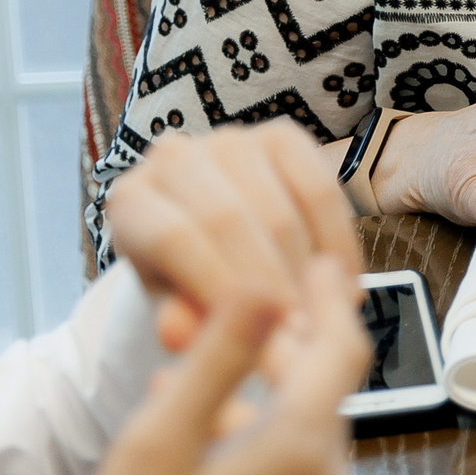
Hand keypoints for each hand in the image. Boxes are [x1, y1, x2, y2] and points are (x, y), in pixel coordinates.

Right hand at [58, 256, 367, 474]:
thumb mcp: (156, 447)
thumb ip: (215, 361)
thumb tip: (261, 288)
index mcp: (300, 449)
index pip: (341, 347)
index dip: (330, 296)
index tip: (319, 260)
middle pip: (324, 390)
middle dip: (281, 352)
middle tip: (232, 322)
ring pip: (308, 433)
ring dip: (266, 403)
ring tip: (196, 392)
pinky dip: (267, 449)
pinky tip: (208, 453)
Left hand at [107, 124, 363, 353]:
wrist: (215, 235)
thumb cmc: (187, 276)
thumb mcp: (172, 304)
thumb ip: (176, 318)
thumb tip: (177, 338)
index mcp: (132, 200)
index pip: (175, 239)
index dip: (220, 286)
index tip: (259, 338)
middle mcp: (176, 157)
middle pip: (229, 219)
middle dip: (270, 283)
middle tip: (300, 335)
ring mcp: (233, 140)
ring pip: (279, 210)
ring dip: (306, 272)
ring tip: (322, 318)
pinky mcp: (284, 136)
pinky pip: (321, 192)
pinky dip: (337, 244)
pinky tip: (343, 285)